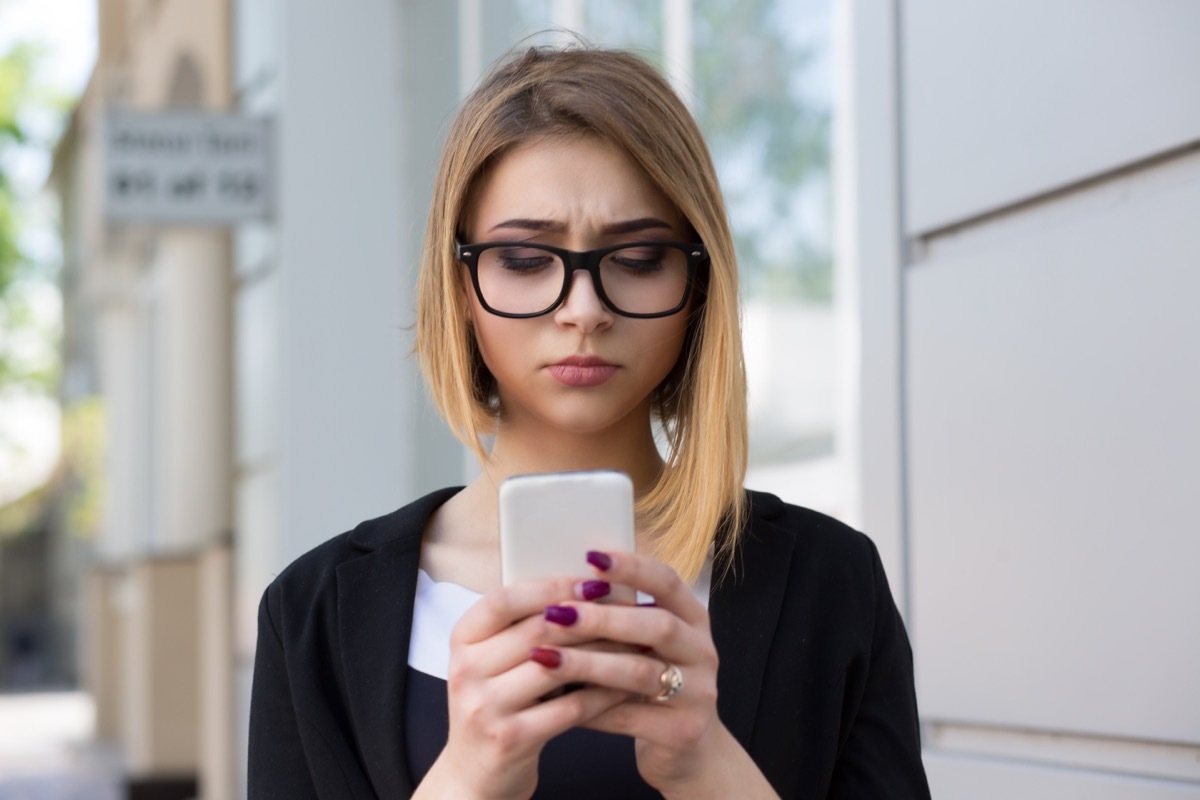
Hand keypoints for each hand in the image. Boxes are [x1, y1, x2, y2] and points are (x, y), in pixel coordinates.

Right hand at [415, 576, 630, 799]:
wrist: (475, 775)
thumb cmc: (496, 707)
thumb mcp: (494, 663)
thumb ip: (524, 628)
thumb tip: (588, 590)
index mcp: (462, 641)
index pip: (503, 600)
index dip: (549, 586)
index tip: (592, 581)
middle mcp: (466, 671)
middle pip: (536, 630)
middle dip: (589, 617)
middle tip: (629, 609)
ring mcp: (485, 707)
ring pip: (558, 666)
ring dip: (604, 652)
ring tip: (636, 642)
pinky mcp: (510, 739)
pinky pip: (570, 707)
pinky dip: (604, 693)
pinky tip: (628, 684)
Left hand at [527, 552, 778, 797]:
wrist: (689, 752)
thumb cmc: (654, 687)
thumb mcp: (649, 647)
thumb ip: (621, 618)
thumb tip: (560, 587)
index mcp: (694, 620)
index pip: (668, 582)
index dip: (632, 567)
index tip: (590, 556)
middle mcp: (702, 652)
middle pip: (658, 625)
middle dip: (604, 617)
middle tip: (557, 613)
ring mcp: (699, 693)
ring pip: (640, 672)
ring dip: (588, 663)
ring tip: (546, 656)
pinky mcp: (684, 732)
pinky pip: (630, 716)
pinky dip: (590, 707)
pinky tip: (557, 701)